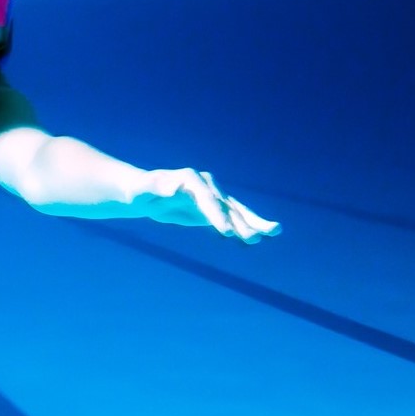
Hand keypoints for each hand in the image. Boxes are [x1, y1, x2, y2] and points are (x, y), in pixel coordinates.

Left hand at [141, 168, 279, 242]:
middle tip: (259, 234)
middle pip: (226, 203)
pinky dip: (244, 227)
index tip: (225, 232)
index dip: (216, 213)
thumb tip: (172, 185)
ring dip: (253, 222)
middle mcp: (205, 186)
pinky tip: (261, 237)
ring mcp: (211, 197)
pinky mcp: (212, 209)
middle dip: (243, 218)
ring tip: (275, 232)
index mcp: (189, 178)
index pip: (206, 196)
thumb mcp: (141, 189)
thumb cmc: (140, 191)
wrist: (144, 194)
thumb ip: (156, 186)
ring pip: (234, 211)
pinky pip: (231, 218)